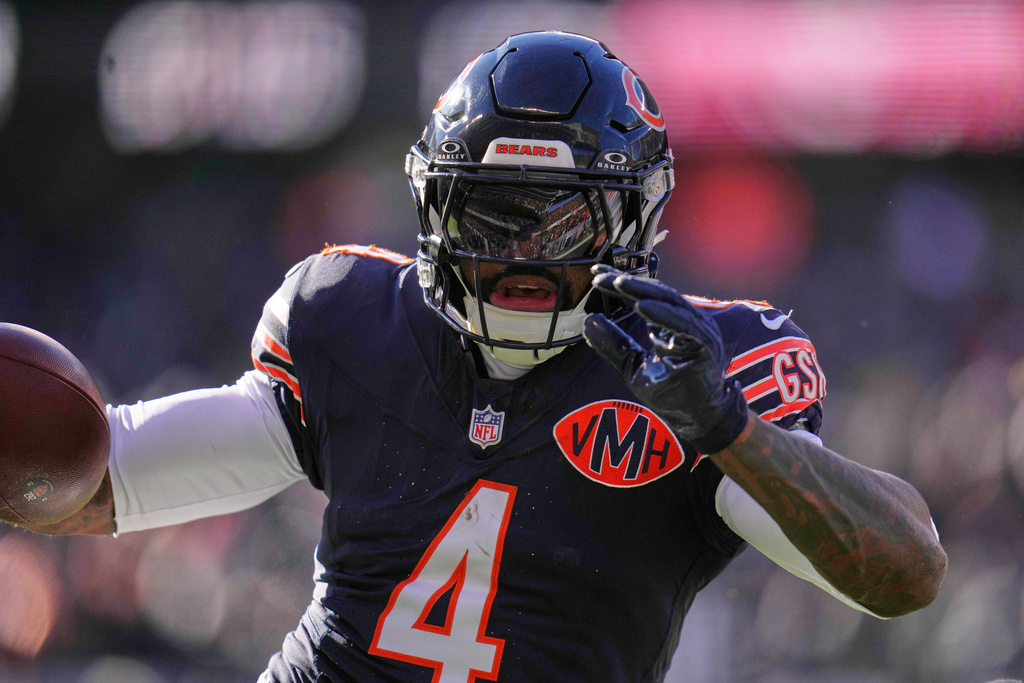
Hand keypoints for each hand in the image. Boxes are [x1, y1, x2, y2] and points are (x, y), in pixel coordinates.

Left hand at [583, 265, 747, 453]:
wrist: (697, 420)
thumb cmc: (670, 392)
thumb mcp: (632, 366)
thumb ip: (613, 344)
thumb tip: (589, 321)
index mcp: (670, 323)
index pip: (643, 297)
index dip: (620, 285)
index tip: (596, 277)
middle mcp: (686, 321)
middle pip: (655, 294)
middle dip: (627, 283)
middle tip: (601, 276)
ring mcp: (698, 331)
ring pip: (670, 302)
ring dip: (643, 291)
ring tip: (619, 283)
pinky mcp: (705, 344)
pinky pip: (684, 324)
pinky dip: (663, 314)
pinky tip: (642, 306)